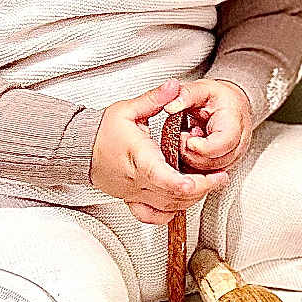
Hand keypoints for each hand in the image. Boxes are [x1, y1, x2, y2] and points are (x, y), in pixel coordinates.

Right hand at [90, 79, 230, 224]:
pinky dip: (171, 213)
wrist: (80, 150)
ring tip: (212, 184)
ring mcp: (134, 192)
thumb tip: (174, 86)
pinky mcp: (132, 200)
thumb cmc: (103, 131)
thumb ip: (154, 99)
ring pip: (167, 206)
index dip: (176, 181)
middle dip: (200, 188)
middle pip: (170, 193)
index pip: (157, 173)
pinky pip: (152, 215)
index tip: (193, 183)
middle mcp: (136, 178)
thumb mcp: (128, 109)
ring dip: (191, 199)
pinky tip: (184, 202)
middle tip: (221, 177)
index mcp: (137, 154)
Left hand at [163, 77, 254, 173]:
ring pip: (208, 171)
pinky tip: (188, 150)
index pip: (222, 144)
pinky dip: (192, 163)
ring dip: (191, 158)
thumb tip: (170, 106)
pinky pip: (206, 172)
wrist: (232, 104)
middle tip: (183, 135)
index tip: (187, 137)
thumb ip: (185, 95)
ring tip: (188, 139)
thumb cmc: (219, 98)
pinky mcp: (224, 165)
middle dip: (191, 152)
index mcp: (234, 124)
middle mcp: (238, 144)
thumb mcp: (201, 89)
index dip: (201, 146)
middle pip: (213, 161)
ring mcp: (232, 157)